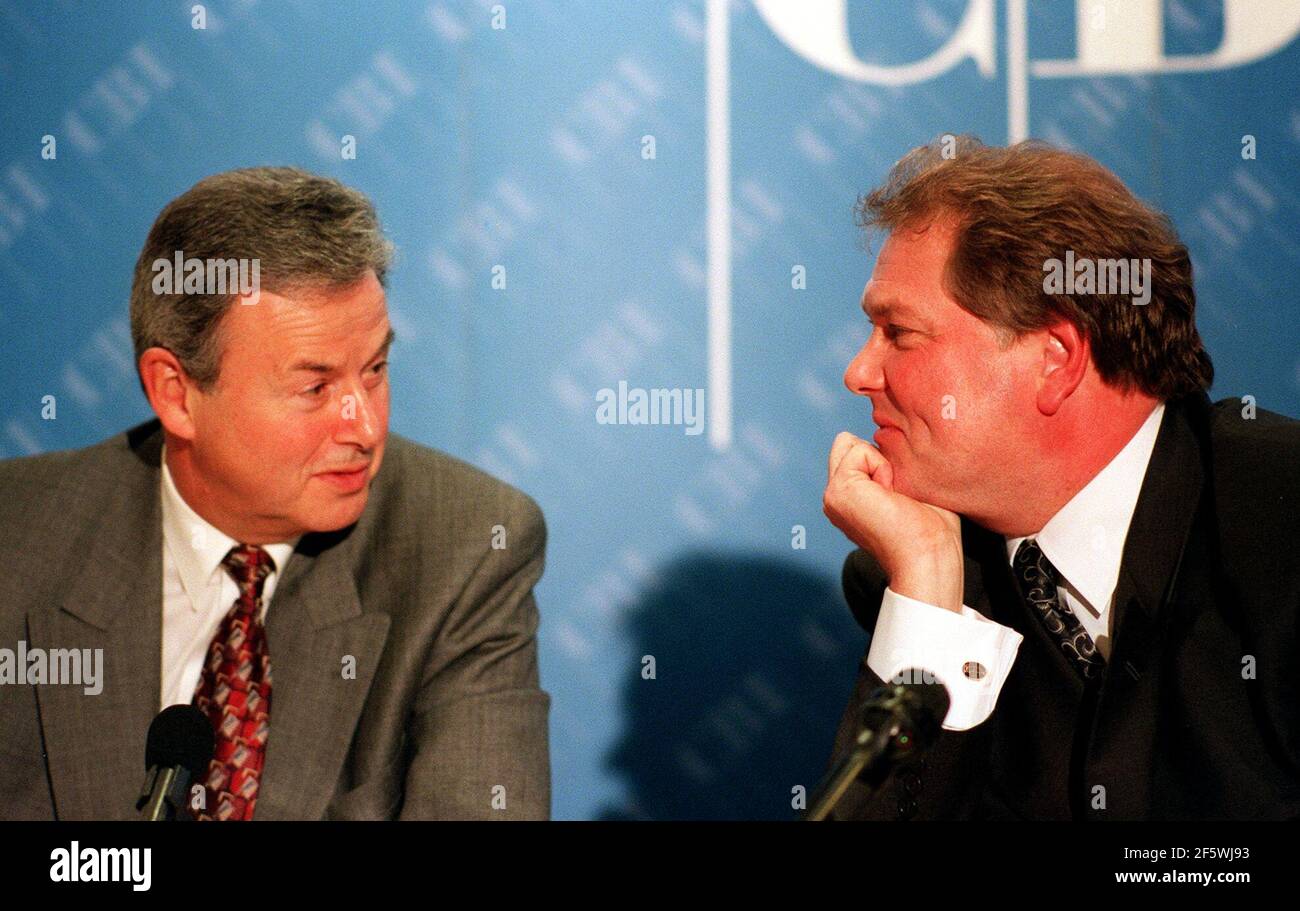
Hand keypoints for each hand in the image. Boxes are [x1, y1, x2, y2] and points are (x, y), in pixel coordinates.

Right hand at [823, 431, 963, 612]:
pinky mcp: (839, 490)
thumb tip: (890, 441)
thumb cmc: (932, 531)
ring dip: (883, 463)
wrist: (929, 559)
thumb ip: (891, 466)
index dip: (884, 460)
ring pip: (853, 444)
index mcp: (850, 499)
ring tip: (895, 496)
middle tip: (898, 493)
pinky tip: (891, 497)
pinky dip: (883, 467)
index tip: (901, 496)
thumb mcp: (909, 489)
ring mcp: (833, 495)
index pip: (856, 451)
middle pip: (848, 443)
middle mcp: (836, 497)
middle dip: (879, 456)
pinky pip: (860, 450)